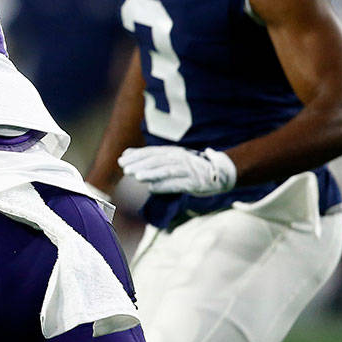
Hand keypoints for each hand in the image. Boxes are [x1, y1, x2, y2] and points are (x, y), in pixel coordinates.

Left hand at [118, 145, 236, 194]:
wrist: (219, 172)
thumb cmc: (189, 166)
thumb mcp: (170, 157)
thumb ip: (149, 156)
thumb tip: (126, 153)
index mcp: (172, 152)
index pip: (151, 152)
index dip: (136, 156)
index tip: (121, 161)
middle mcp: (179, 158)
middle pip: (157, 161)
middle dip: (140, 165)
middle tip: (125, 169)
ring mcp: (188, 170)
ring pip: (167, 171)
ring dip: (151, 174)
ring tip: (137, 177)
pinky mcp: (195, 182)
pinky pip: (178, 184)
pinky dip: (165, 186)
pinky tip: (152, 189)